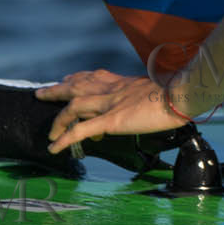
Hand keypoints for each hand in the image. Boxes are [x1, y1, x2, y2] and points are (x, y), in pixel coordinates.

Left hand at [36, 71, 184, 153]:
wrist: (181, 95)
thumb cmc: (177, 94)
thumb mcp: (156, 91)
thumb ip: (143, 98)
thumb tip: (141, 109)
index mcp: (124, 82)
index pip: (95, 77)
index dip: (79, 78)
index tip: (68, 80)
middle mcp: (113, 89)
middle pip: (77, 85)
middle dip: (57, 90)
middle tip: (42, 94)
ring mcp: (110, 103)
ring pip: (74, 106)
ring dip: (58, 119)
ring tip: (49, 132)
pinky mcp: (111, 120)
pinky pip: (82, 129)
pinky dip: (65, 138)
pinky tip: (54, 147)